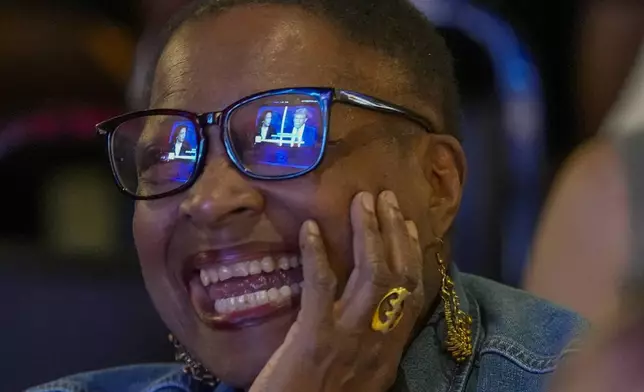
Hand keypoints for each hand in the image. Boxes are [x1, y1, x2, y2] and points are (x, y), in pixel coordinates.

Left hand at [249, 191, 424, 391]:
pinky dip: (317, 255)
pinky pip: (320, 288)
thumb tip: (375, 314)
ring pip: (371, 275)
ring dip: (367, 233)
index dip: (412, 255)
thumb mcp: (362, 378)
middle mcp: (377, 339)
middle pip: (397, 276)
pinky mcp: (314, 337)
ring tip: (361, 201)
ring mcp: (347, 337)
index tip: (407, 224)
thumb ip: (371, 347)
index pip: (411, 294)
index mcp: (389, 349)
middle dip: (394, 232)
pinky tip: (310, 229)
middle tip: (384, 198)